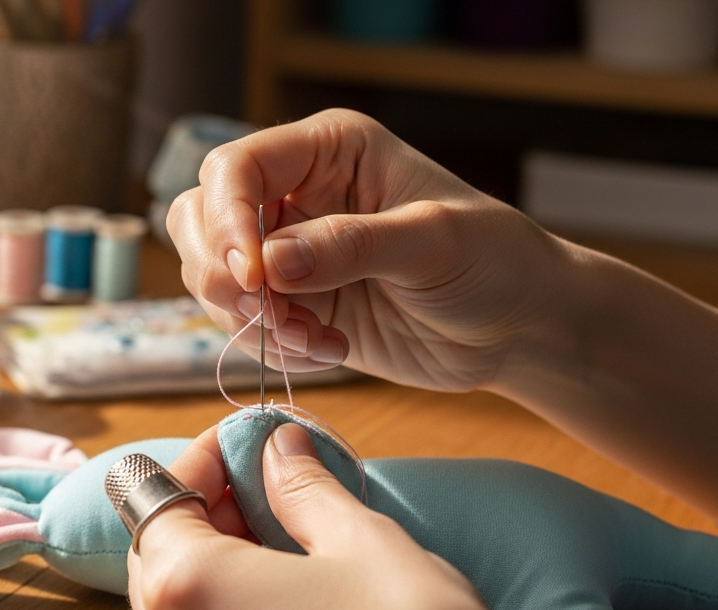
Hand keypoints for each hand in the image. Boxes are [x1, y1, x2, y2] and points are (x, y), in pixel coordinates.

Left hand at [128, 423, 586, 609]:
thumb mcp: (361, 538)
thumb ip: (302, 486)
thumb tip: (280, 447)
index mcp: (188, 588)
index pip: (158, 495)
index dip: (204, 458)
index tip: (250, 441)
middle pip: (155, 552)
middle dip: (204, 509)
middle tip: (269, 484)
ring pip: (173, 606)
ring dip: (212, 561)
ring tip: (283, 539)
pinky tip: (285, 598)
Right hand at [169, 108, 565, 389]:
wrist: (519, 327)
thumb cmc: (494, 262)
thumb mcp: (432, 242)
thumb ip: (349, 245)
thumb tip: (269, 263)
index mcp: (326, 151)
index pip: (235, 167)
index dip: (226, 219)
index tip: (252, 275)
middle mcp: (294, 193)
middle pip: (198, 217)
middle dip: (223, 274)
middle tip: (273, 314)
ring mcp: (286, 252)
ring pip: (211, 277)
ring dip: (251, 319)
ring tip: (317, 339)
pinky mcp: (290, 305)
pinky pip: (241, 324)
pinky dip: (270, 346)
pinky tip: (327, 350)